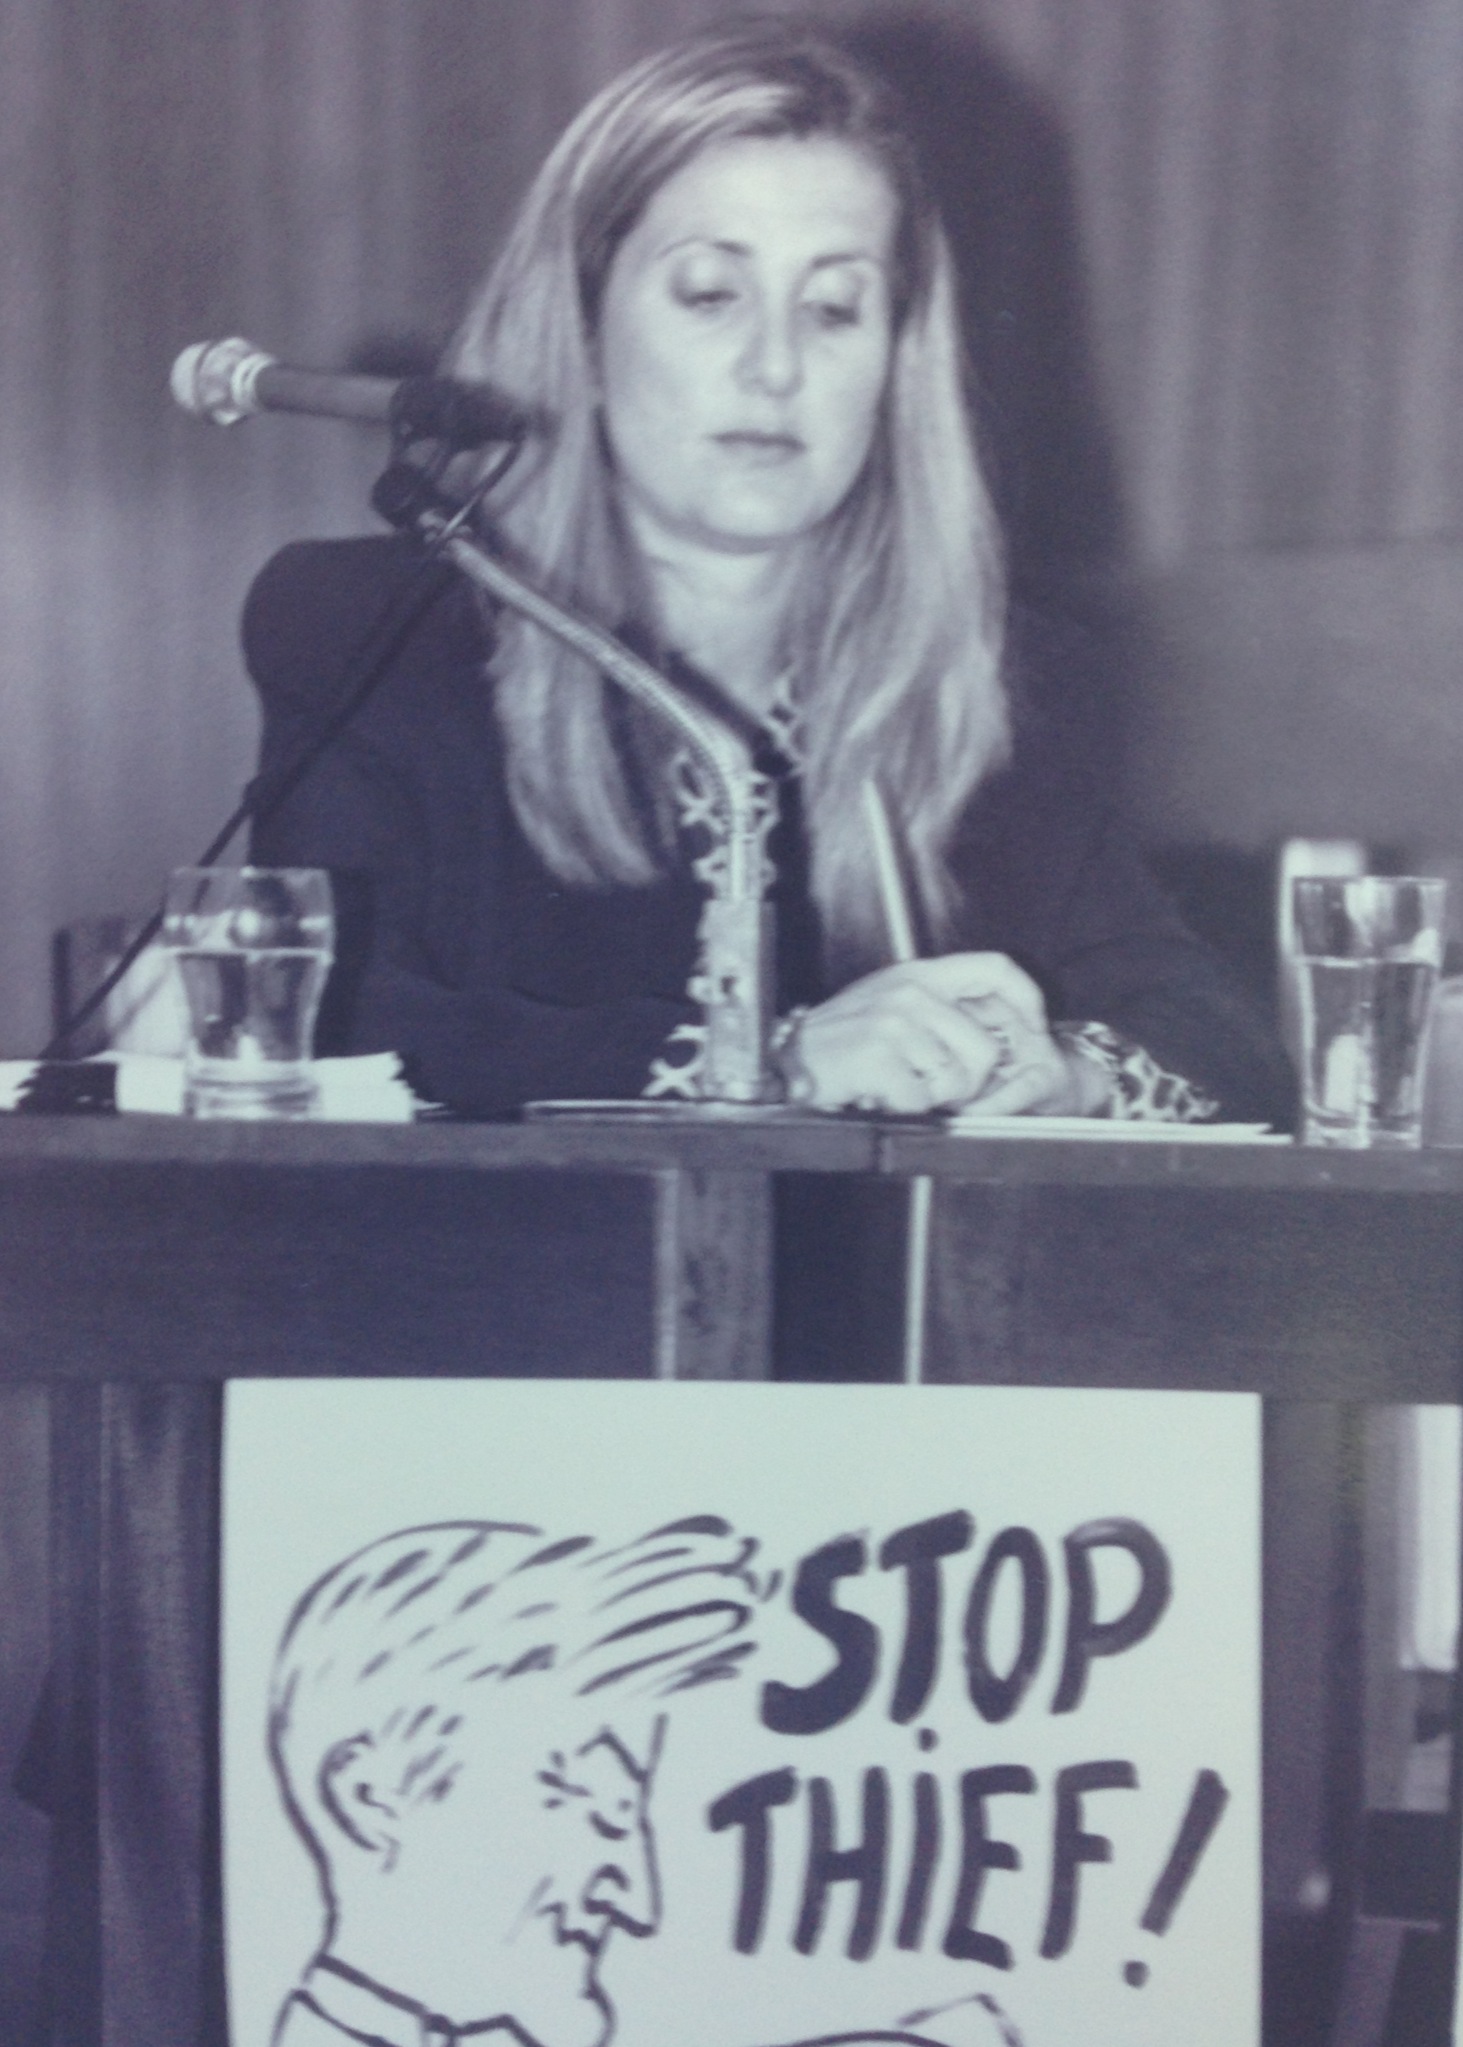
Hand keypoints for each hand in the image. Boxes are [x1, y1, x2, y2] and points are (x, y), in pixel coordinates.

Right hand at [783, 953, 1111, 1116]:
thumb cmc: (841, 1040)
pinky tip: (879, 1093)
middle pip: (985, 1048)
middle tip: (933, 1085)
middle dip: (969, 1083)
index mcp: (921, 975)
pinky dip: (904, 1108)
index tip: (1034, 1029)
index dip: (1026, 998)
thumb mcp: (891, 1003)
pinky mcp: (879, 1055)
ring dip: (931, 1097)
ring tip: (898, 1083)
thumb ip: (939, 1009)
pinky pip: (922, 1100)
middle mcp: (912, 991)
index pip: (995, 968)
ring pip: (956, 1081)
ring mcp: (895, 1022)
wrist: (787, 1059)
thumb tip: (998, 1034)